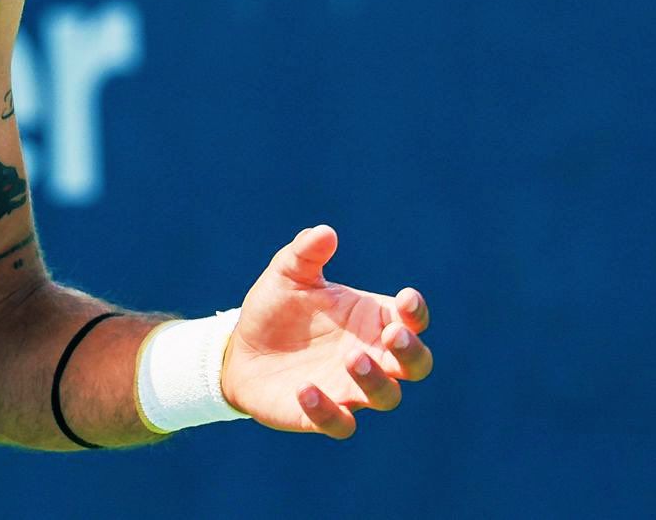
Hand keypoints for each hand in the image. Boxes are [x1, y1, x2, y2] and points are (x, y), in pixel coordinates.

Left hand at [220, 225, 433, 439]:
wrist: (239, 349)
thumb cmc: (276, 309)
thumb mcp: (286, 275)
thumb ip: (305, 253)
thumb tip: (325, 231)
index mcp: (371, 321)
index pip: (410, 320)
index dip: (415, 313)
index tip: (405, 299)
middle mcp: (371, 357)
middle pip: (416, 364)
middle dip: (410, 352)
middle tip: (392, 337)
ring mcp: (350, 389)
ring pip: (387, 396)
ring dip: (375, 380)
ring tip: (351, 358)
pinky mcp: (322, 415)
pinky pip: (340, 424)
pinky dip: (328, 411)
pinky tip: (305, 390)